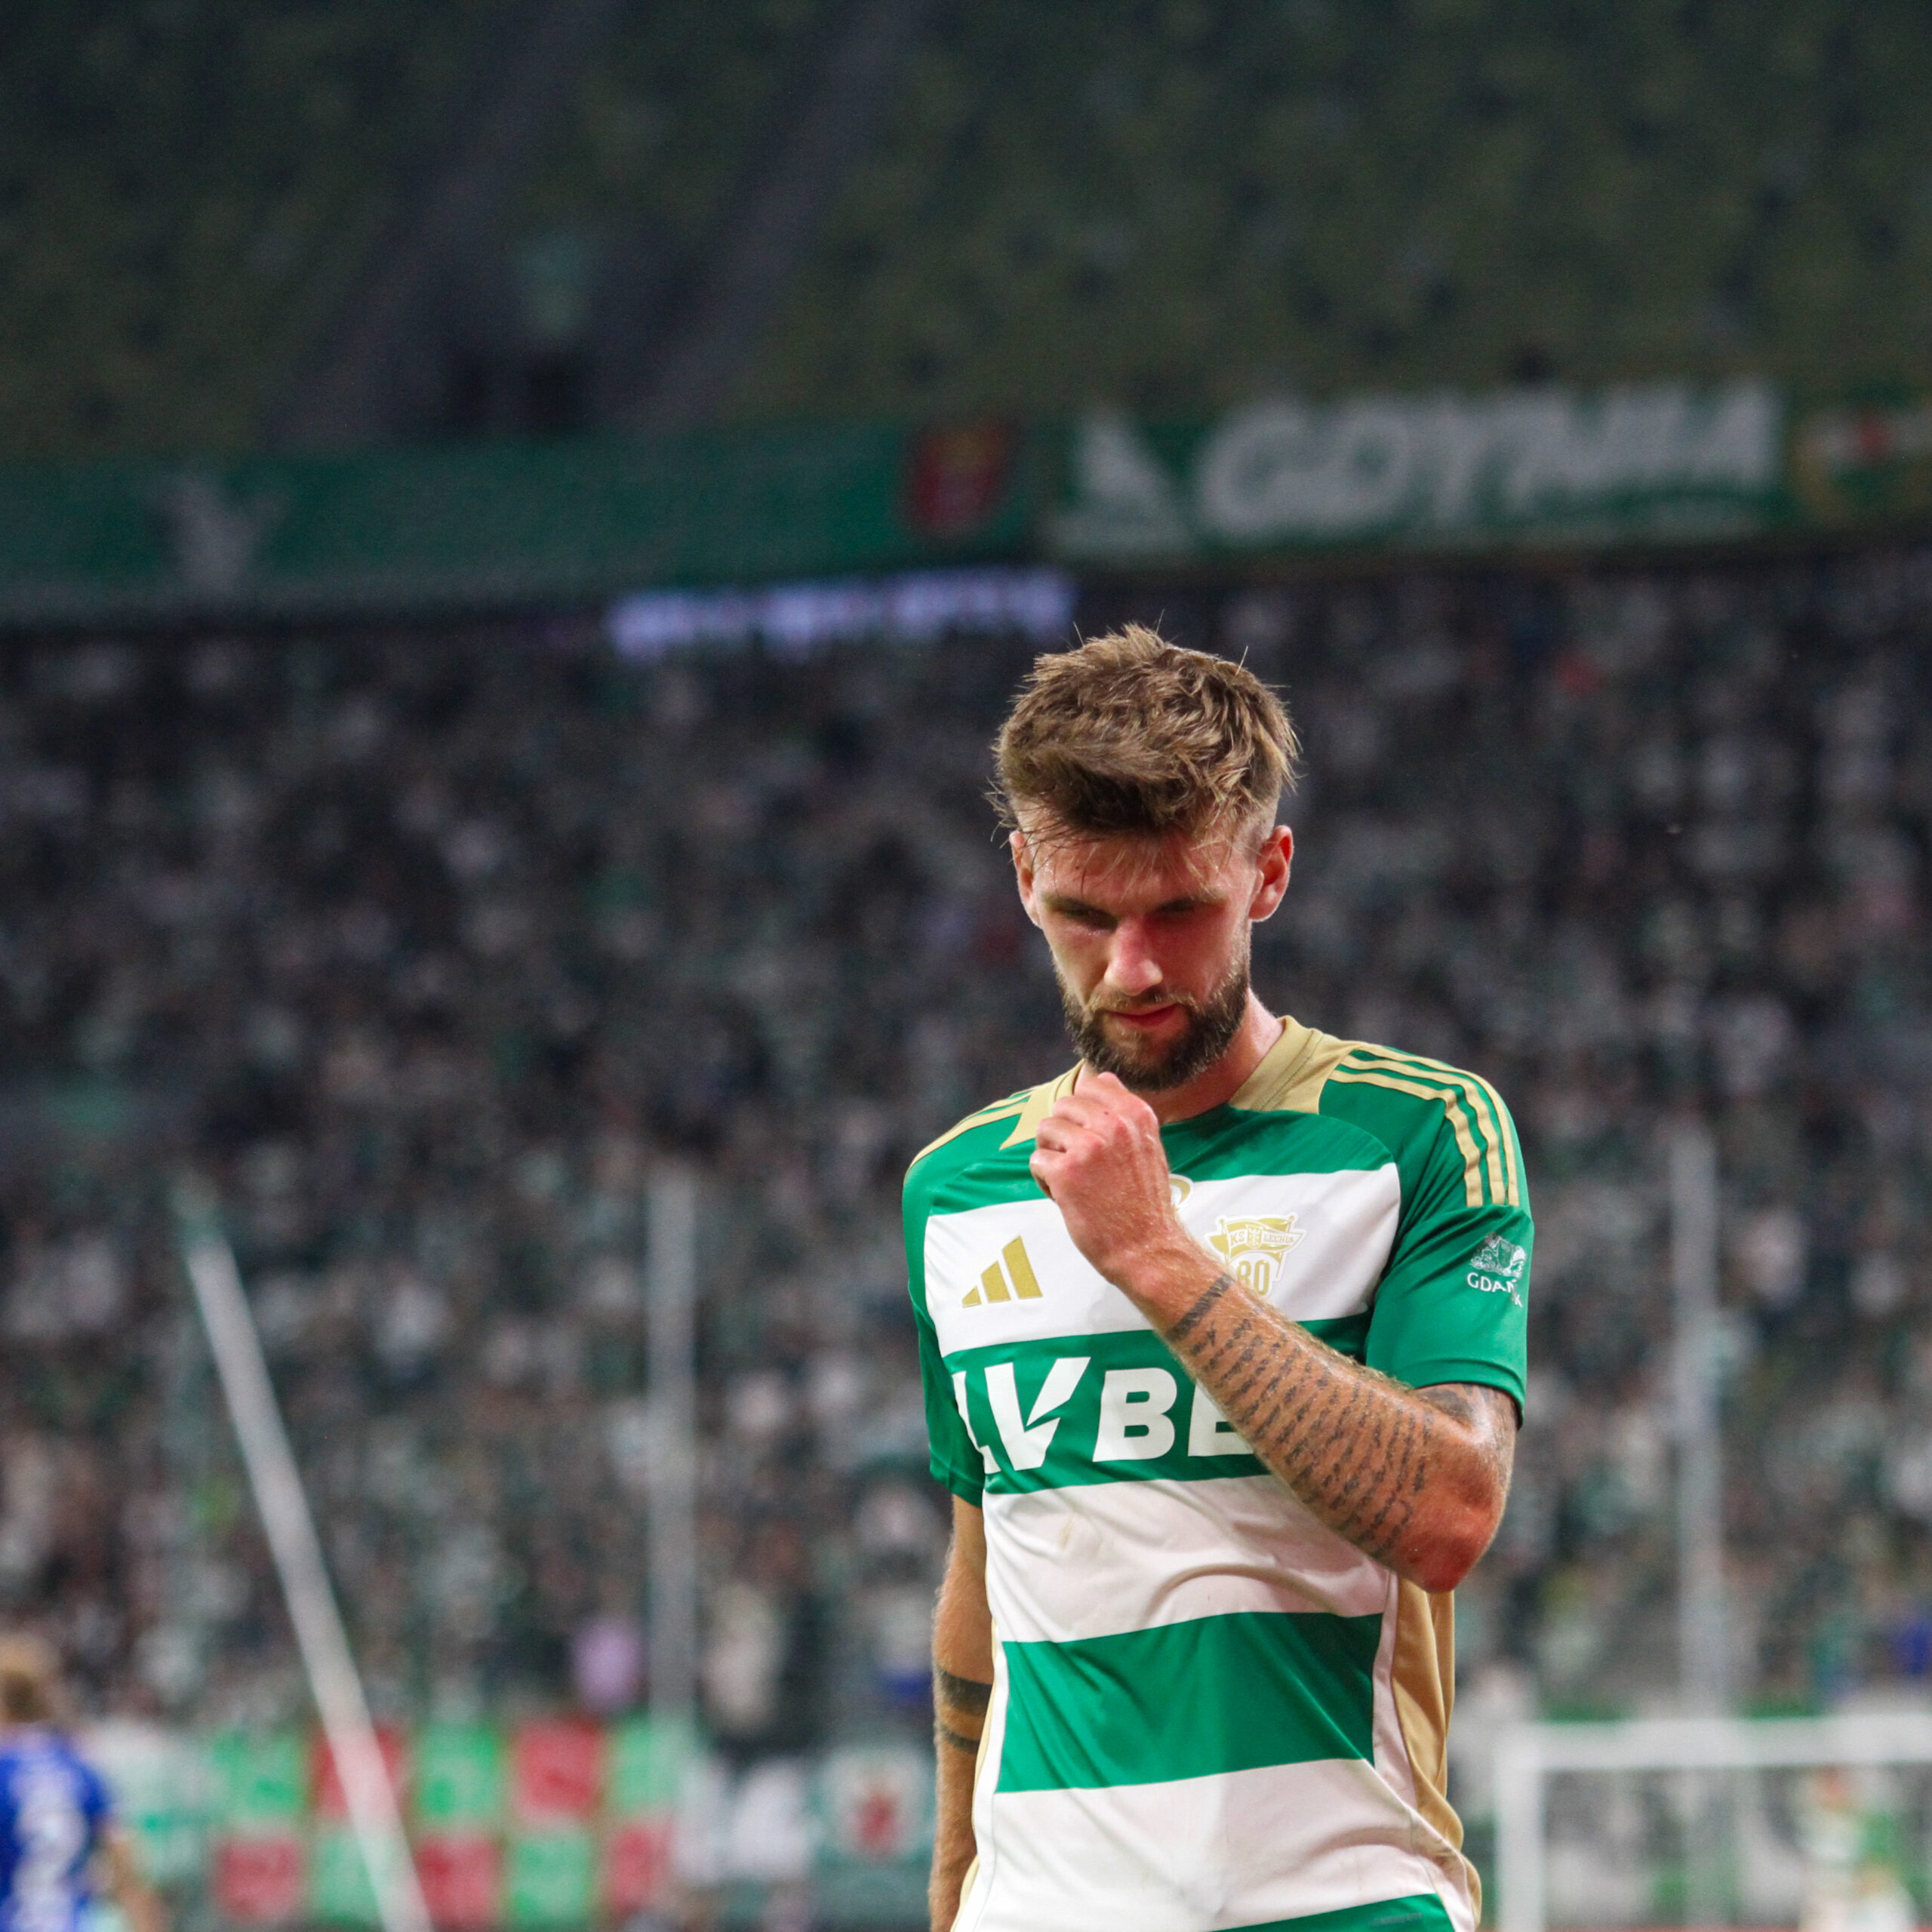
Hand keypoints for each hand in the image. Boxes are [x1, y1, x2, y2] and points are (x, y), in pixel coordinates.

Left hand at [1029, 1073, 1193, 1290]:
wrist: (1147, 1249)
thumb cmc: (1144, 1202)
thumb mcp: (1149, 1146)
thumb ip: (1125, 1113)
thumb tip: (1103, 1078)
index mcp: (1135, 1114)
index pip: (1092, 1085)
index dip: (1083, 1113)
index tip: (1092, 1138)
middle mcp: (1112, 1124)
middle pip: (1064, 1106)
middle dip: (1064, 1134)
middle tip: (1079, 1166)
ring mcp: (1087, 1147)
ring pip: (1045, 1129)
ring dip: (1052, 1155)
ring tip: (1072, 1181)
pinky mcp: (1064, 1172)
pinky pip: (1036, 1160)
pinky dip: (1044, 1181)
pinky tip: (1064, 1197)